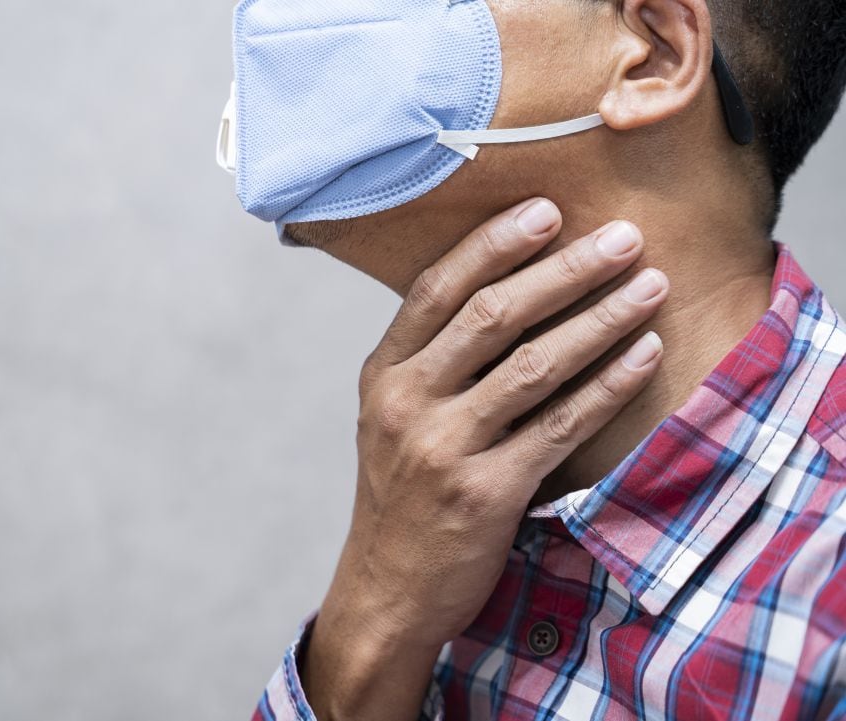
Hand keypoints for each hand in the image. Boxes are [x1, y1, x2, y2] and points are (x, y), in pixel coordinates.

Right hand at [300, 198, 669, 720]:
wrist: (389, 588)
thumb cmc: (402, 493)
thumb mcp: (392, 416)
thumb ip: (432, 359)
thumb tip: (507, 288)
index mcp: (382, 374)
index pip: (435, 289)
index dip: (493, 244)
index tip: (548, 211)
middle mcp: (406, 403)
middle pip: (491, 317)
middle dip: (564, 270)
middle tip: (622, 239)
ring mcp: (443, 448)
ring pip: (533, 365)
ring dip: (600, 319)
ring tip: (648, 285)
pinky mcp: (486, 492)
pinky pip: (560, 426)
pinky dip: (608, 385)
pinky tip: (643, 354)